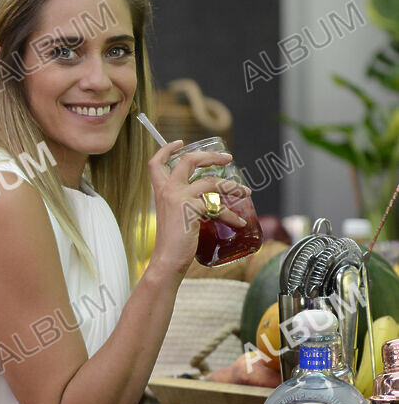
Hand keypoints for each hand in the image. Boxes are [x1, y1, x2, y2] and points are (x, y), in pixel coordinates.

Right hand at [148, 142, 250, 278]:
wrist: (167, 261)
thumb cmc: (172, 244)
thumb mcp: (174, 217)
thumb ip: (185, 204)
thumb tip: (208, 201)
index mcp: (160, 191)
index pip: (156, 163)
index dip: (167, 149)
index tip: (179, 143)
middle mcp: (168, 190)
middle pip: (188, 160)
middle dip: (211, 156)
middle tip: (228, 158)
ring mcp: (178, 198)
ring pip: (211, 182)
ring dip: (232, 186)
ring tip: (246, 192)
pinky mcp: (190, 209)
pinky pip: (217, 206)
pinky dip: (230, 215)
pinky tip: (238, 223)